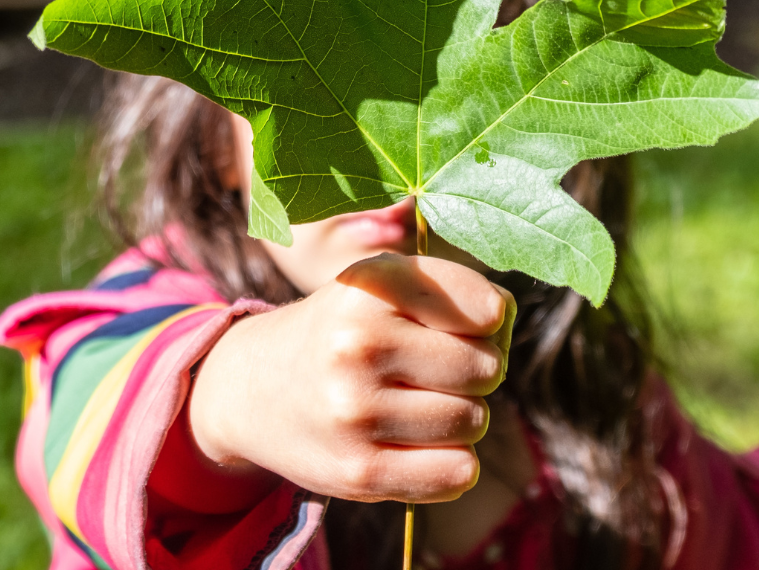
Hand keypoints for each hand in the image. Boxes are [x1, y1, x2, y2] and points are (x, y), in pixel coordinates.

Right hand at [187, 254, 516, 502]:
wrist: (254, 388)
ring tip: (416, 403)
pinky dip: (452, 463)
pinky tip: (417, 443)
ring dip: (460, 417)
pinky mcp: (359, 471)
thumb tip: (505, 322)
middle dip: (475, 371)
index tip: (461, 325)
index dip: (489, 321)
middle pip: (487, 368)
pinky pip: (457, 473)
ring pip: (474, 421)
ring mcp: (355, 411)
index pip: (488, 310)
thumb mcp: (385, 284)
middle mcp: (358, 344)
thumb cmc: (346, 330)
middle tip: (433, 370)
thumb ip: (457, 292)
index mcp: (372, 285)